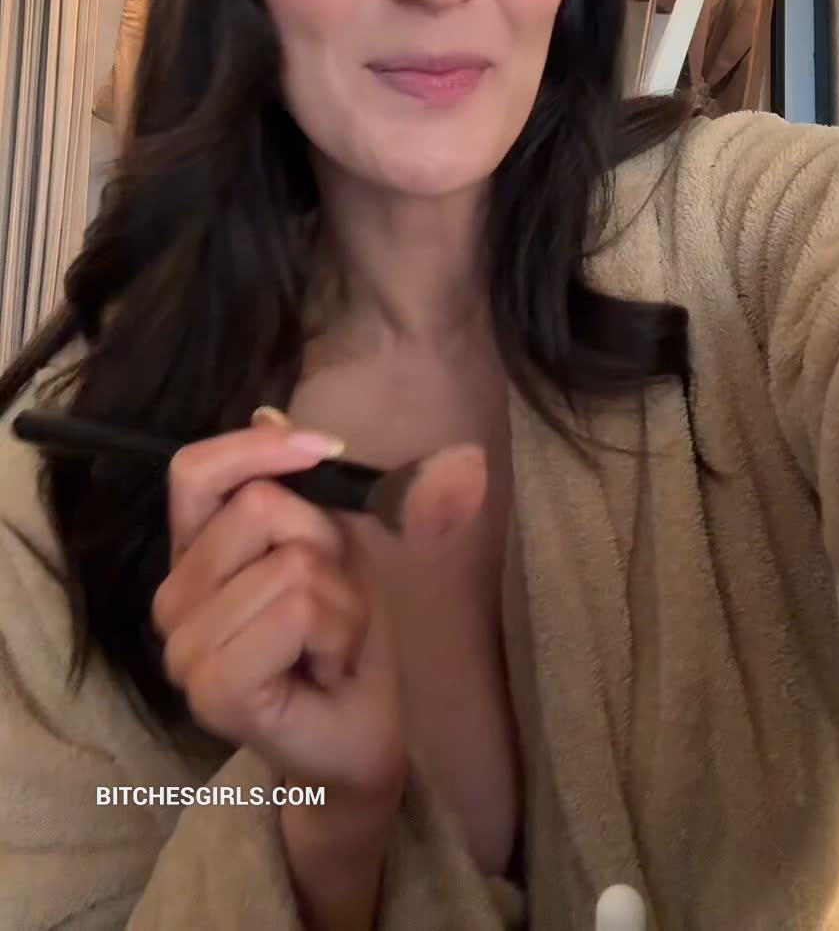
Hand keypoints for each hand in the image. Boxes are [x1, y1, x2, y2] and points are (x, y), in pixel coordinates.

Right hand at [150, 415, 486, 806]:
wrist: (364, 730)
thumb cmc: (343, 635)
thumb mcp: (335, 540)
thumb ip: (301, 483)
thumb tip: (270, 409)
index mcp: (195, 554)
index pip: (192, 471)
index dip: (256, 448)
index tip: (323, 448)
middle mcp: (174, 598)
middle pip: (257, 507)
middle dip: (324, 542)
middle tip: (329, 602)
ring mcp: (185, 648)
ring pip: (289, 562)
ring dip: (340, 598)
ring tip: (327, 642)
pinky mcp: (213, 688)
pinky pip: (296, 608)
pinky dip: (337, 629)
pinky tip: (325, 667)